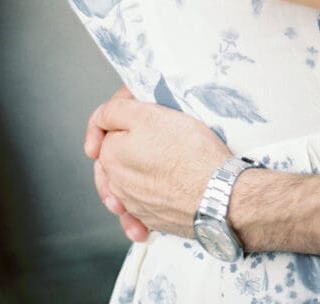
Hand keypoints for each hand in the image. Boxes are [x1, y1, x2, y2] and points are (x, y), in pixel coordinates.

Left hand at [86, 93, 230, 238]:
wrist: (217, 194)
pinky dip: (148, 197)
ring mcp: (134, 204)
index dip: (125, 105)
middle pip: (115, 151)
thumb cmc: (189, 152)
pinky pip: (144, 205)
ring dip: (137, 167)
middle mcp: (116, 183)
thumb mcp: (149, 116)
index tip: (141, 100)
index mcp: (110, 155)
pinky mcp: (154, 218)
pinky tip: (160, 188)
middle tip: (156, 125)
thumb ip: (116, 111)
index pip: (105, 123)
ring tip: (161, 154)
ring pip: (129, 177)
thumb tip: (102, 116)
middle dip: (128, 137)